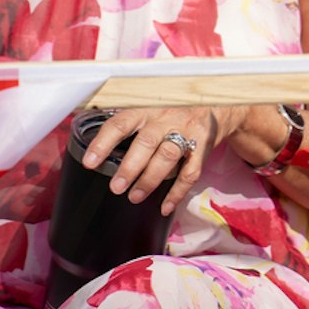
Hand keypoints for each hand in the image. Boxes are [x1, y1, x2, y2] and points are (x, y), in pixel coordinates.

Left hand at [81, 105, 246, 214]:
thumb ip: (129, 119)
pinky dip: (178, 192)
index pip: (121, 123)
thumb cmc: (176, 107)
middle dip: (129, 167)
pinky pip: (191, 172)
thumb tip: (94, 137)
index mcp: (147, 108)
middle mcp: (166, 117)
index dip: (103, 143)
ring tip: (135, 196)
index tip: (90, 162)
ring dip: (150, 179)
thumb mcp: (152, 104)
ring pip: (167, 157)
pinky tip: (165, 206)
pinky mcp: (203, 145)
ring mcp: (187, 131)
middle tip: (116, 187)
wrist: (218, 103)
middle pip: (145, 143)